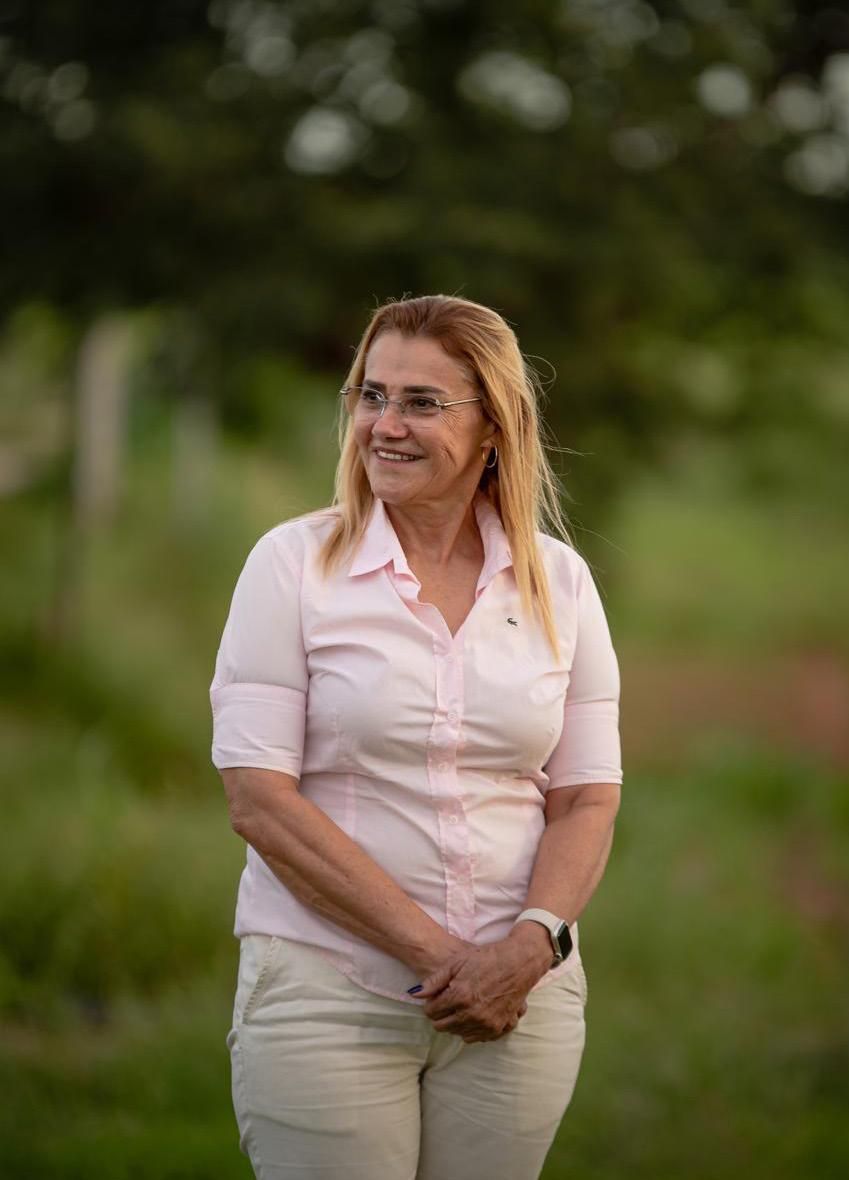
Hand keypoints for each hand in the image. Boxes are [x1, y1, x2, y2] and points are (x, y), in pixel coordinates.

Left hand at [414, 931, 549, 1042]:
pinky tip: (472, 1015)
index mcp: (460, 996)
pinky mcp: (498, 1028)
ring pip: (458, 1033)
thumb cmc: (487, 958)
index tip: (435, 998)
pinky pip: (476, 1038)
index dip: (430, 1004)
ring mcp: (486, 1023)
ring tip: (459, 1007)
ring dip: (454, 1023)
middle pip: (442, 1026)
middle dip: (439, 1016)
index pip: (432, 1012)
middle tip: (445, 1004)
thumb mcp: (457, 962)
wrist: (519, 962)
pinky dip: (470, 1029)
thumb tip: (417, 994)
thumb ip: (435, 980)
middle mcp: (472, 1014)